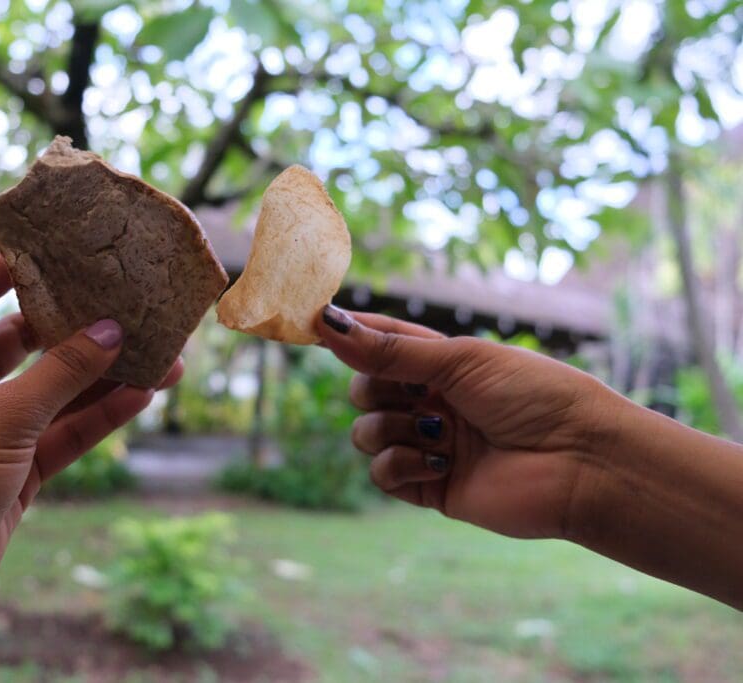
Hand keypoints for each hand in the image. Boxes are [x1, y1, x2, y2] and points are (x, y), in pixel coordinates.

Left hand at [0, 254, 181, 645]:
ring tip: (162, 355)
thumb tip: (111, 330)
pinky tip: (142, 397)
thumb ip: (62, 374)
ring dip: (104, 375)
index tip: (68, 247)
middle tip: (133, 305)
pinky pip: (64, 433)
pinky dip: (99, 417)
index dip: (18, 263)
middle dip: (80, 323)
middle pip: (30, 338)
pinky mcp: (15, 472)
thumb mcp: (2, 417)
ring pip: (58, 390)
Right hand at [318, 306, 618, 539]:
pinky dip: (401, 464)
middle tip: (414, 395)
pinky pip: (383, 473)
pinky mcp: (430, 487)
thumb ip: (390, 351)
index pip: (380, 341)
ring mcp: (428, 444)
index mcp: (442, 363)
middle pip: (363, 389)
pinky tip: (441, 463)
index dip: (348, 334)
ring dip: (391, 428)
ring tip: (438, 433)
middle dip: (375, 389)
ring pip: (365, 432)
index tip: (315, 322)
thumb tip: (328, 323)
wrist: (581, 462)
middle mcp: (430, 401)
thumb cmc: (534, 395)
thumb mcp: (458, 361)